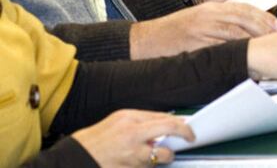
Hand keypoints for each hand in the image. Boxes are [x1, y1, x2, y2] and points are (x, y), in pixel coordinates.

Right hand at [71, 109, 193, 167]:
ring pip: (160, 158)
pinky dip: (149, 165)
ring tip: (157, 152)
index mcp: (131, 121)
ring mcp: (133, 158)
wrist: (81, 157)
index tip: (189, 128)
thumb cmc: (100, 137)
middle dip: (183, 135)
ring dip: (163, 156)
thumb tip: (165, 122)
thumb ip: (142, 120)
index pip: (165, 120)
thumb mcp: (120, 119)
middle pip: (168, 133)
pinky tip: (141, 160)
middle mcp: (133, 138)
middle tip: (190, 138)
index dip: (181, 125)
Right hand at [129, 1, 276, 58]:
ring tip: (270, 50)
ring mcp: (204, 31)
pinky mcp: (198, 46)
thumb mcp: (199, 17)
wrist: (148, 40)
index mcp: (211, 7)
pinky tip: (248, 60)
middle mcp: (209, 16)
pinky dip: (238, 55)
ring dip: (255, 42)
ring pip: (237, 35)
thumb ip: (221, 19)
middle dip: (264, 28)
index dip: (263, 16)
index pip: (243, 8)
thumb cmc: (174, 31)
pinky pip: (223, 50)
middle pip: (244, 19)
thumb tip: (246, 29)